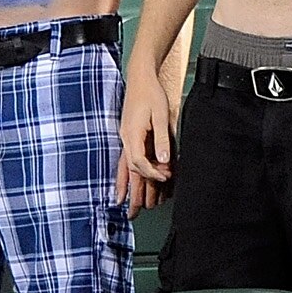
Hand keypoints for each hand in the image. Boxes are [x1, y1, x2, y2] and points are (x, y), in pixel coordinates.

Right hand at [118, 72, 173, 207]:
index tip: (166, 178)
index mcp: (132, 135)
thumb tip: (163, 160)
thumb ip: (162, 139)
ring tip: (127, 206)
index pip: (140, 163)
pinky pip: (127, 161)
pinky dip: (127, 175)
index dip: (153, 174)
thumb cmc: (150, 93)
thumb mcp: (160, 114)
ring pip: (126, 169)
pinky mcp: (129, 136)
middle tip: (133, 215)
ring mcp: (126, 138)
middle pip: (129, 172)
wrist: (140, 77)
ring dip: (128, 188)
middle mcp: (126, 139)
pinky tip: (127, 184)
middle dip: (132, 194)